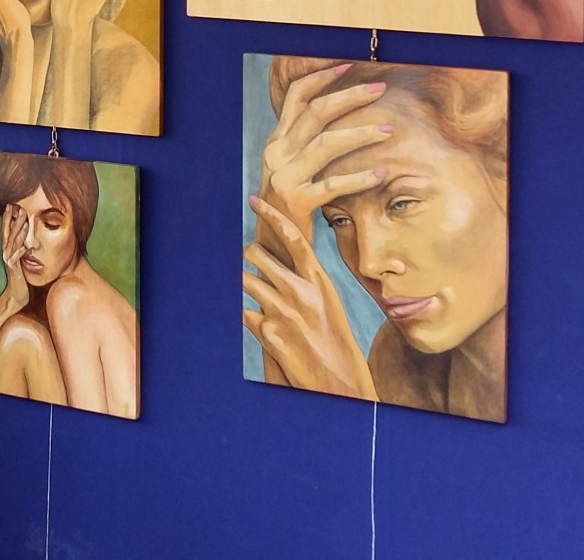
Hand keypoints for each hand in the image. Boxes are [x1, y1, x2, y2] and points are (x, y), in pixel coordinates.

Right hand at [0, 204, 32, 313]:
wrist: (16, 297)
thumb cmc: (20, 279)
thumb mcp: (19, 261)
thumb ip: (19, 250)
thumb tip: (23, 239)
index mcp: (7, 251)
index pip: (6, 231)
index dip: (8, 219)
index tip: (12, 206)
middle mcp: (6, 255)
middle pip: (8, 235)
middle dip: (13, 221)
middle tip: (18, 208)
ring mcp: (9, 263)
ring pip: (13, 245)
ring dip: (18, 233)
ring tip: (24, 222)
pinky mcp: (14, 271)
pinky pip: (16, 261)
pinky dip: (19, 253)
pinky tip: (23, 248)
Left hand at [242, 197, 376, 399]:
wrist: (340, 383)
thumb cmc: (336, 344)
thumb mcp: (329, 305)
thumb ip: (307, 284)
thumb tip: (286, 267)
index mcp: (320, 281)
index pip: (294, 238)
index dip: (273, 215)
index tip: (256, 201)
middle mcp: (301, 292)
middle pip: (257, 255)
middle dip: (249, 256)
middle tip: (250, 263)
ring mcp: (283, 311)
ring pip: (244, 280)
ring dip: (243, 284)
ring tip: (252, 291)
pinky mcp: (268, 333)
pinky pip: (243, 312)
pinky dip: (246, 316)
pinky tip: (259, 325)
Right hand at [257, 63, 393, 243]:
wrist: (274, 246)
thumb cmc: (291, 206)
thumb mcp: (291, 169)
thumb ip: (306, 145)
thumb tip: (338, 118)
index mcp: (276, 142)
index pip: (296, 98)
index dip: (321, 78)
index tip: (348, 66)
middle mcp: (277, 154)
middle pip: (316, 113)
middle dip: (350, 96)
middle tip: (379, 88)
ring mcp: (284, 177)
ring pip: (326, 143)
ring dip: (361, 133)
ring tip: (388, 130)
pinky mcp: (296, 202)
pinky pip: (333, 184)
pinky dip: (360, 177)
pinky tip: (382, 174)